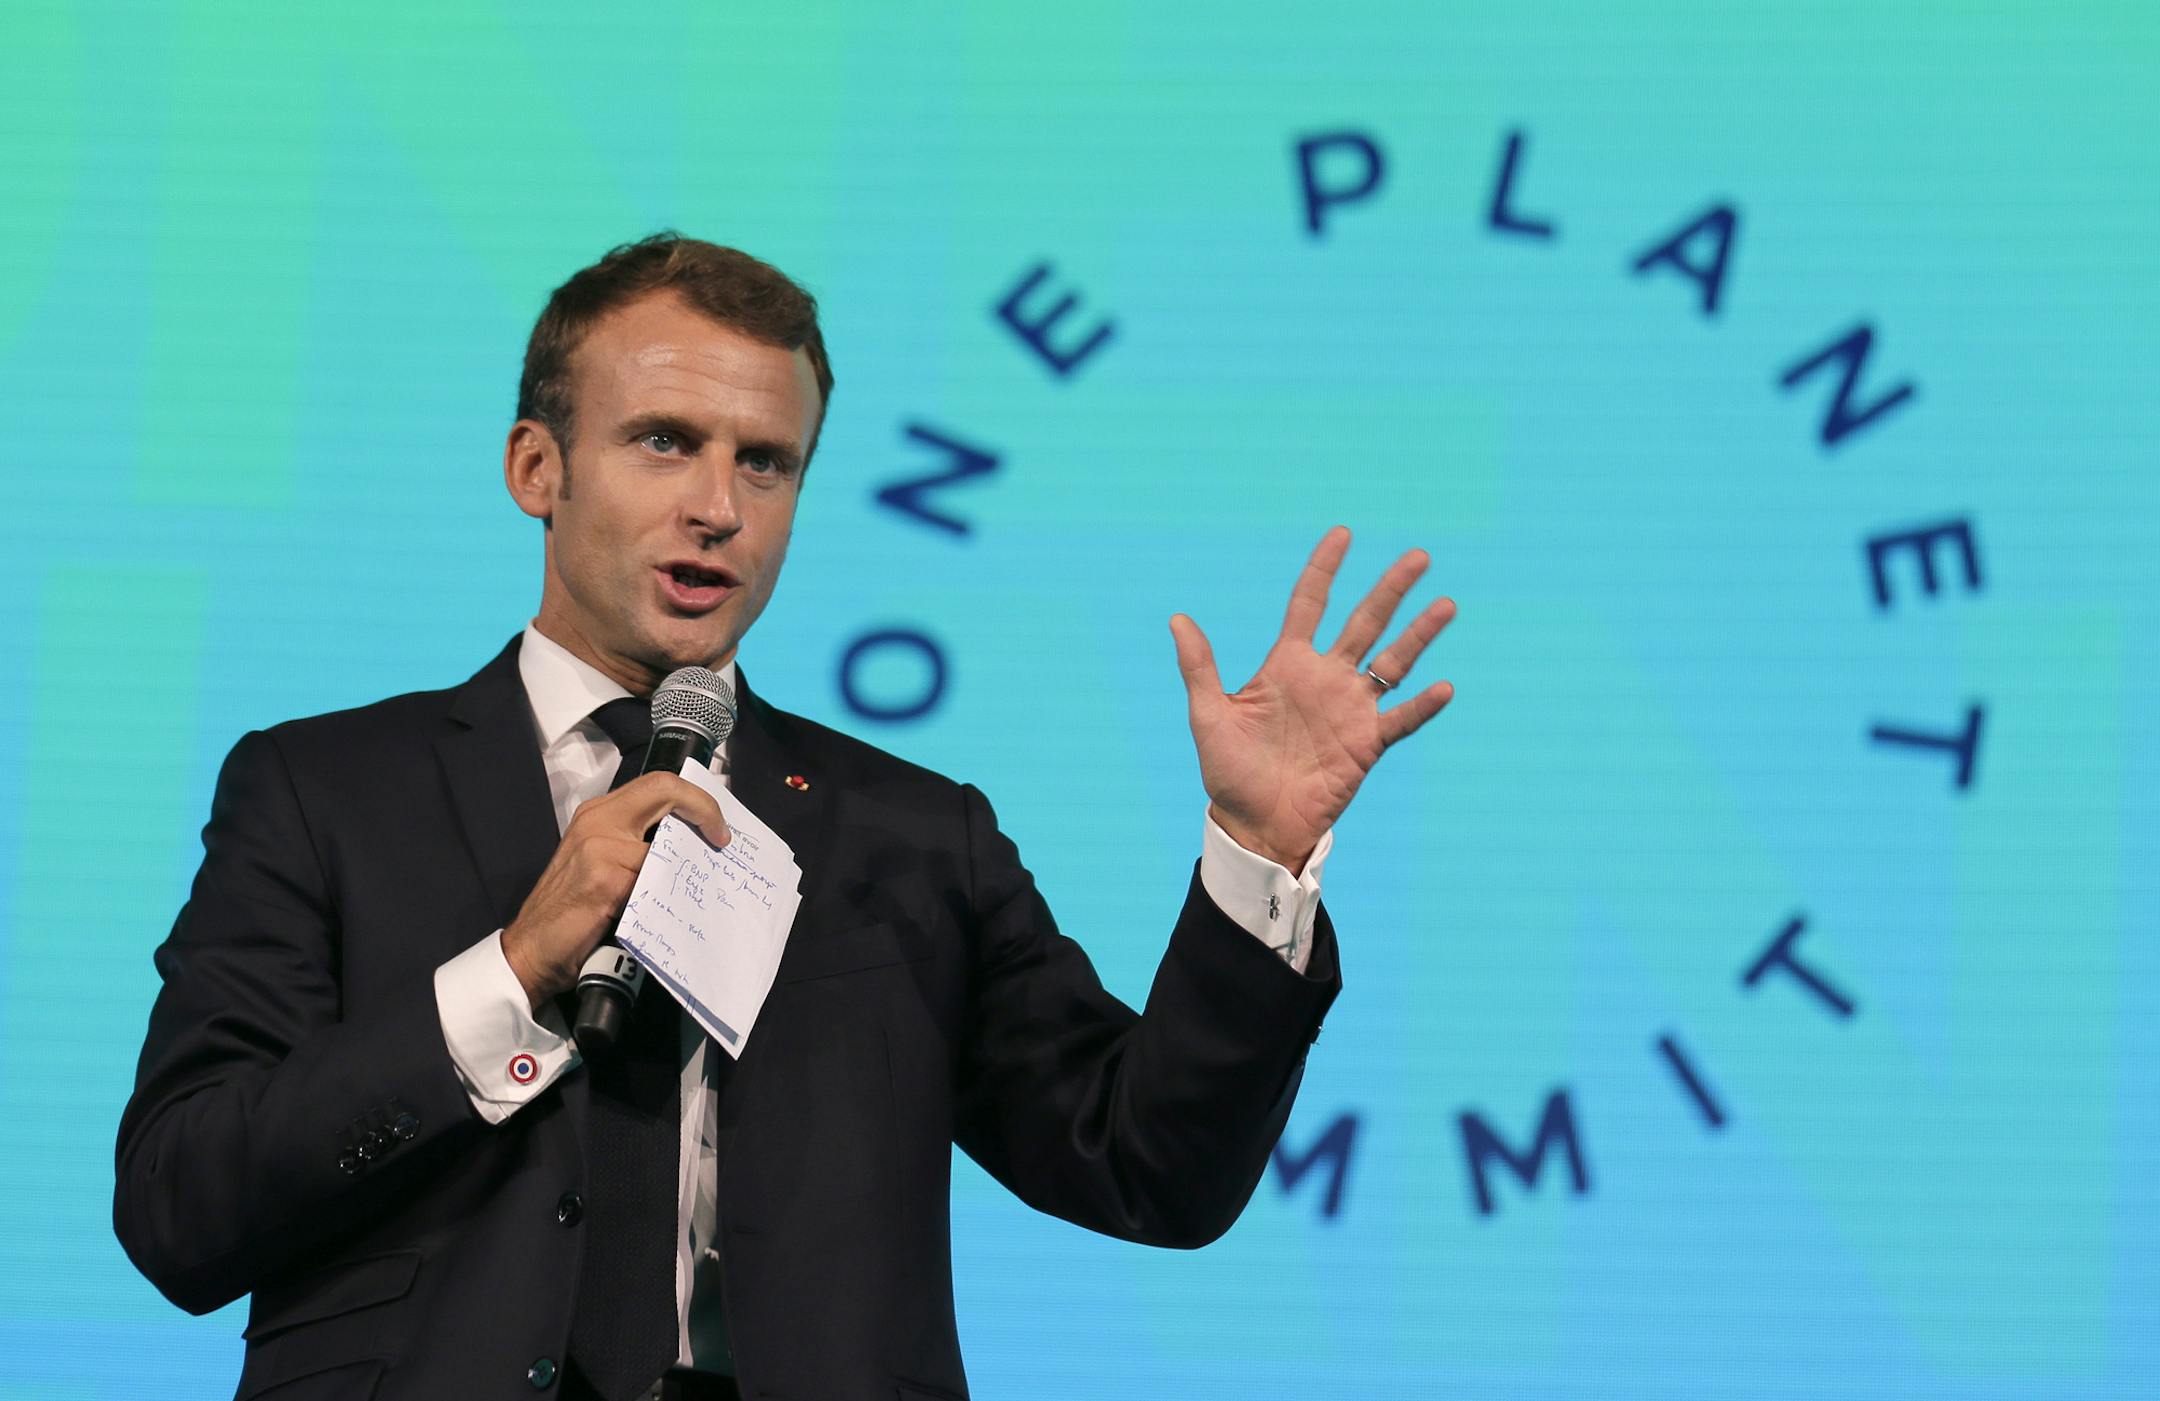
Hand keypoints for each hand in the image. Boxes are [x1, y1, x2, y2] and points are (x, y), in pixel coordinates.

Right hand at [500, 772, 730, 1010]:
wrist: (532, 949)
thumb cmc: (572, 910)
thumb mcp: (604, 863)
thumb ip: (638, 844)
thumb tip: (692, 840)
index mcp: (599, 813)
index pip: (658, 784)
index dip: (696, 799)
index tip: (717, 826)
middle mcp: (597, 820)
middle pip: (664, 789)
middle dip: (703, 810)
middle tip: (722, 839)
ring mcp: (599, 846)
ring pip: (664, 842)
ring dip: (682, 866)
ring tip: (687, 887)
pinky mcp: (604, 877)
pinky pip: (653, 877)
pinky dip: (664, 893)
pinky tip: (660, 910)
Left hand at [1170, 525, 1455, 872]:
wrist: (1254, 823)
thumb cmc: (1229, 771)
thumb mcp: (1209, 714)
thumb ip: (1199, 667)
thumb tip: (1177, 618)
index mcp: (1287, 664)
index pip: (1310, 604)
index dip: (1325, 569)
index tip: (1343, 534)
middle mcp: (1325, 679)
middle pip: (1364, 622)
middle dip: (1391, 590)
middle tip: (1419, 557)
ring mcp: (1350, 710)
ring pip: (1393, 662)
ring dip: (1419, 635)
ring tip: (1446, 605)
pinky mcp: (1366, 744)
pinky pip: (1400, 720)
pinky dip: (1422, 707)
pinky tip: (1442, 687)